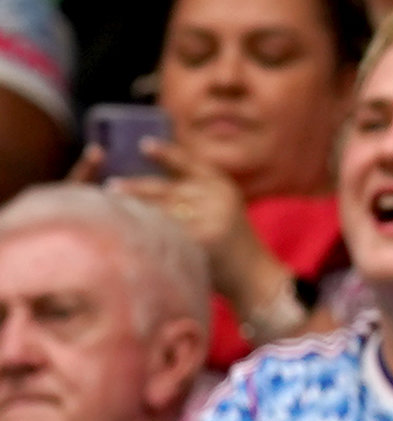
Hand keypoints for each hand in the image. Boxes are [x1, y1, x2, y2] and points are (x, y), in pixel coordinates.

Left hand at [107, 138, 286, 308]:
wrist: (255, 275)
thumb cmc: (232, 245)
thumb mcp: (222, 210)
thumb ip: (198, 197)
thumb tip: (151, 187)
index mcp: (222, 185)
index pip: (190, 163)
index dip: (166, 153)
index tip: (143, 144)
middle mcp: (218, 196)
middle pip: (168, 188)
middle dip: (137, 188)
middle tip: (110, 186)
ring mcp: (213, 216)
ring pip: (164, 210)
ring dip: (135, 209)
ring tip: (111, 208)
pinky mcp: (206, 238)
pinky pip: (169, 232)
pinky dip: (146, 232)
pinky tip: (128, 232)